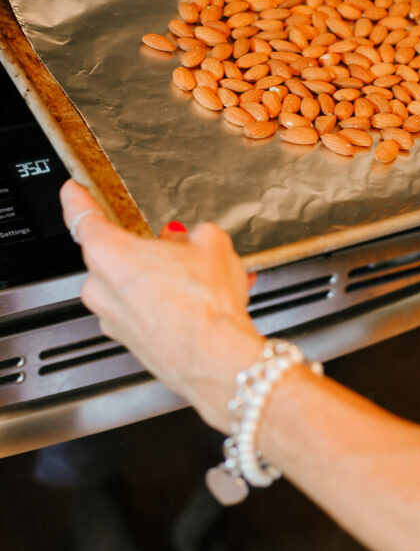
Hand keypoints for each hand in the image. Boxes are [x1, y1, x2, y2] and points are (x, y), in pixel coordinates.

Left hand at [59, 179, 264, 431]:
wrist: (215, 360)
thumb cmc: (204, 306)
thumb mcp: (210, 244)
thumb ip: (193, 234)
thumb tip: (190, 239)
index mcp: (109, 254)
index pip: (82, 217)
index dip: (77, 199)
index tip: (72, 191)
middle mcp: (100, 289)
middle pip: (115, 254)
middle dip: (145, 248)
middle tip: (179, 246)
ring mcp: (113, 320)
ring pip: (132, 285)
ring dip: (161, 278)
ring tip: (202, 278)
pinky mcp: (130, 342)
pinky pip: (145, 311)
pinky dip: (169, 304)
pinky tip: (202, 302)